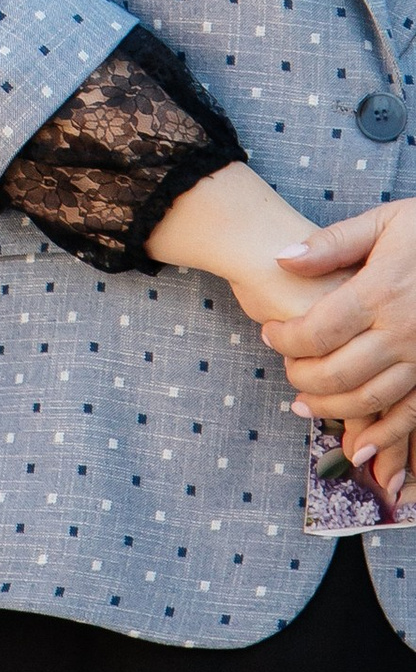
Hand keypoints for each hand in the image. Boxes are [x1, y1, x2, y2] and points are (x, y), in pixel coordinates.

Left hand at [264, 204, 415, 502]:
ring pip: (370, 399)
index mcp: (381, 291)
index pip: (318, 330)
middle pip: (339, 371)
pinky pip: (411, 414)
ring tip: (303, 404)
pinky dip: (385, 437)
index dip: (286, 339)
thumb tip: (282, 258)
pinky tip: (360, 449)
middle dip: (302, 377)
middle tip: (286, 368)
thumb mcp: (384, 223)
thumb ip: (332, 243)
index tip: (270, 333)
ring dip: (332, 409)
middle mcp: (403, 331)